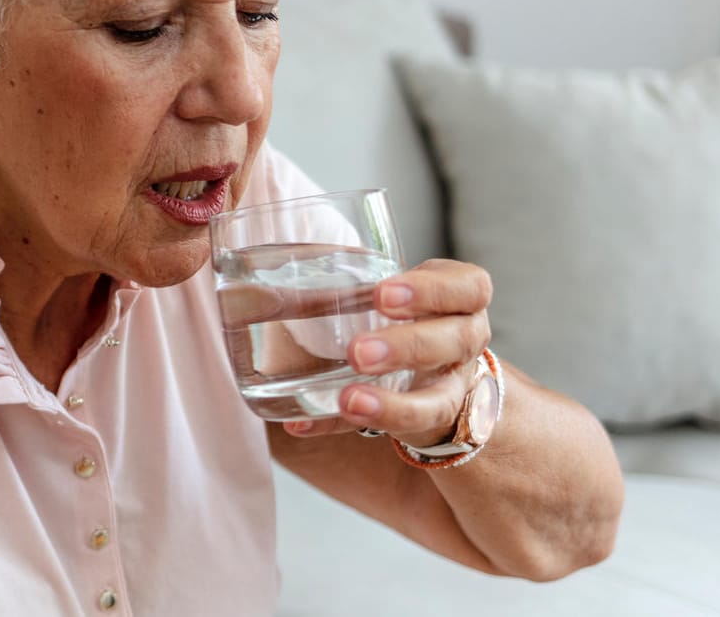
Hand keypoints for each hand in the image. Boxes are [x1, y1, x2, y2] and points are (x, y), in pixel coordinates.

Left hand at [283, 259, 492, 447]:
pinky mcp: (428, 424)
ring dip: (391, 403)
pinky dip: (340, 425)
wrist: (434, 373)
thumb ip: (347, 286)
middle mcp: (464, 342)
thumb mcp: (393, 295)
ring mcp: (453, 387)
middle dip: (409, 344)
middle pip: (458, 339)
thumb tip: (251, 286)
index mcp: (458, 300)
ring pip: (439, 399)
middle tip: (358, 351)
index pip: (469, 287)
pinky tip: (303, 424)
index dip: (432, 290)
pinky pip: (395, 432)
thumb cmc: (400, 318)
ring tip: (348, 400)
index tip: (383, 295)